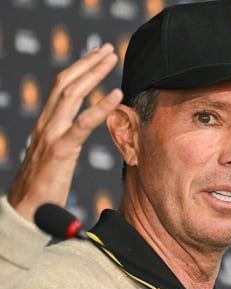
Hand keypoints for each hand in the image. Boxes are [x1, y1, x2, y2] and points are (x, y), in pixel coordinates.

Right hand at [8, 43, 122, 220]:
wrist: (27, 211)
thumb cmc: (44, 186)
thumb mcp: (57, 155)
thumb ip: (67, 138)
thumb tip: (80, 130)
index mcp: (46, 123)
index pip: (61, 86)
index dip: (79, 68)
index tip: (98, 56)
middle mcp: (46, 123)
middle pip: (66, 82)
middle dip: (88, 63)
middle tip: (109, 49)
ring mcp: (51, 135)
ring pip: (71, 94)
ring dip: (93, 73)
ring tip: (112, 60)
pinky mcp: (60, 150)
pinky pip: (82, 124)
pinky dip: (101, 107)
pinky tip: (117, 94)